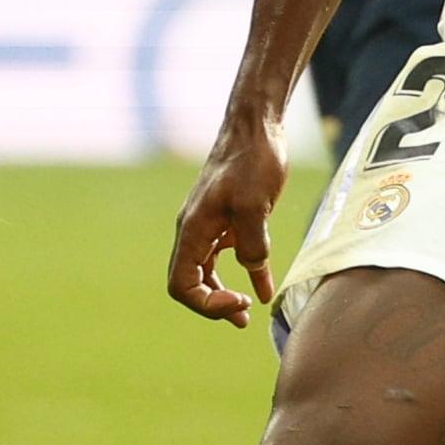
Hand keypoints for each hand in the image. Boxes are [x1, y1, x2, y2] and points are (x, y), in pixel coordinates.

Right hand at [168, 104, 293, 325]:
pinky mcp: (230, 220)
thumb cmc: (252, 160)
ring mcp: (211, 226)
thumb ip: (252, 243)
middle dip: (213, 306)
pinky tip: (262, 291)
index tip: (241, 301)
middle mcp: (195, 231)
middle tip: (243, 317)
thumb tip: (254, 271)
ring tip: (246, 313)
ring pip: (206, 273)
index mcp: (193, 230)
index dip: (207, 304)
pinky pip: (230, 257)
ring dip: (222, 296)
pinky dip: (244, 276)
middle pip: (190, 283)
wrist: (256, 127)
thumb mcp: (254, 204)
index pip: (182, 284)